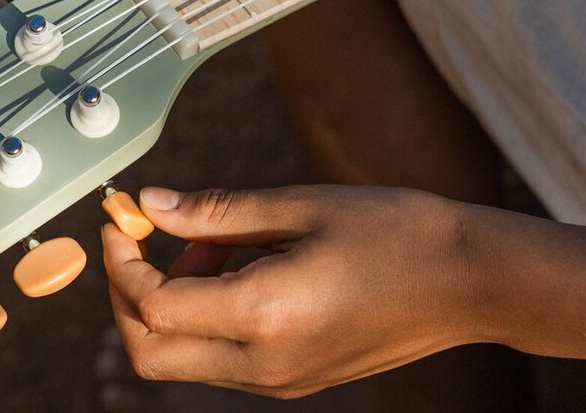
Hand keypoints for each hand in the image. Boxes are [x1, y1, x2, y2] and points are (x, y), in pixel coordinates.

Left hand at [102, 184, 484, 397]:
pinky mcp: (295, 379)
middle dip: (127, 295)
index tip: (118, 217)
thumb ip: (214, 211)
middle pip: (153, 353)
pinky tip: (236, 264)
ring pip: (184, 358)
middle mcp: (265, 365)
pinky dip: (204, 313)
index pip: (153, 308)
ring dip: (169, 301)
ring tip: (210, 241)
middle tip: (141, 237)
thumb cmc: (390, 231)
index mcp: (263, 316)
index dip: (120, 262)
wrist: (467, 282)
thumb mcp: (297, 206)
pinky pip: (222, 357)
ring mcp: (281, 382)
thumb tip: (148, 203)